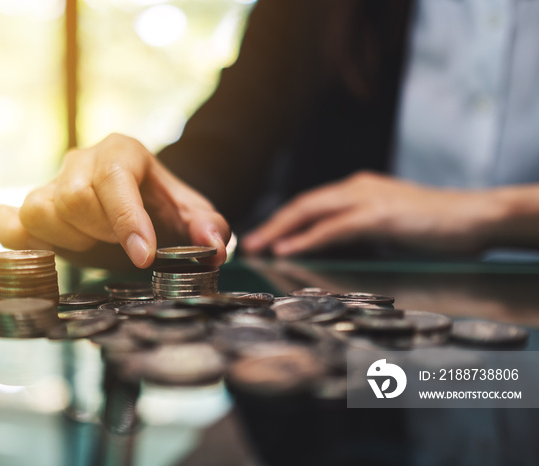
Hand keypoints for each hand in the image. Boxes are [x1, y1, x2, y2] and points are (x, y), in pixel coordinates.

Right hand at [0, 134, 229, 267]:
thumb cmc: (164, 208)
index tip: (143, 257)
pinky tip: (48, 250)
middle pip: (72, 196)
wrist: (141, 204)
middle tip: (123, 247)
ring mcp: (51, 182)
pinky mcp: (31, 207)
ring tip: (94, 245)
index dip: (126, 219)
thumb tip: (214, 245)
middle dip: (100, 233)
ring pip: (37, 210)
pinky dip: (19, 241)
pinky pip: (6, 223)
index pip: (114, 178)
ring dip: (67, 241)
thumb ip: (209, 227)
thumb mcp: (194, 215)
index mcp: (123, 152)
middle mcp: (81, 161)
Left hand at [241, 171, 500, 255]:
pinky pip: (333, 228)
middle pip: (303, 205)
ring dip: (280, 231)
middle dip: (273, 224)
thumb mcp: (389, 225)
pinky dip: (306, 239)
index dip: (284, 220)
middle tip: (249, 244)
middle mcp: (358, 188)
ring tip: (258, 247)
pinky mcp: (379, 216)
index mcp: (359, 189)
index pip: (312, 203)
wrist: (476, 216)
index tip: (265, 236)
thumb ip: (360, 230)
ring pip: (311, 212)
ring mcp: (368, 199)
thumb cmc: (436, 226)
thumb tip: (331, 246)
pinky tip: (287, 250)